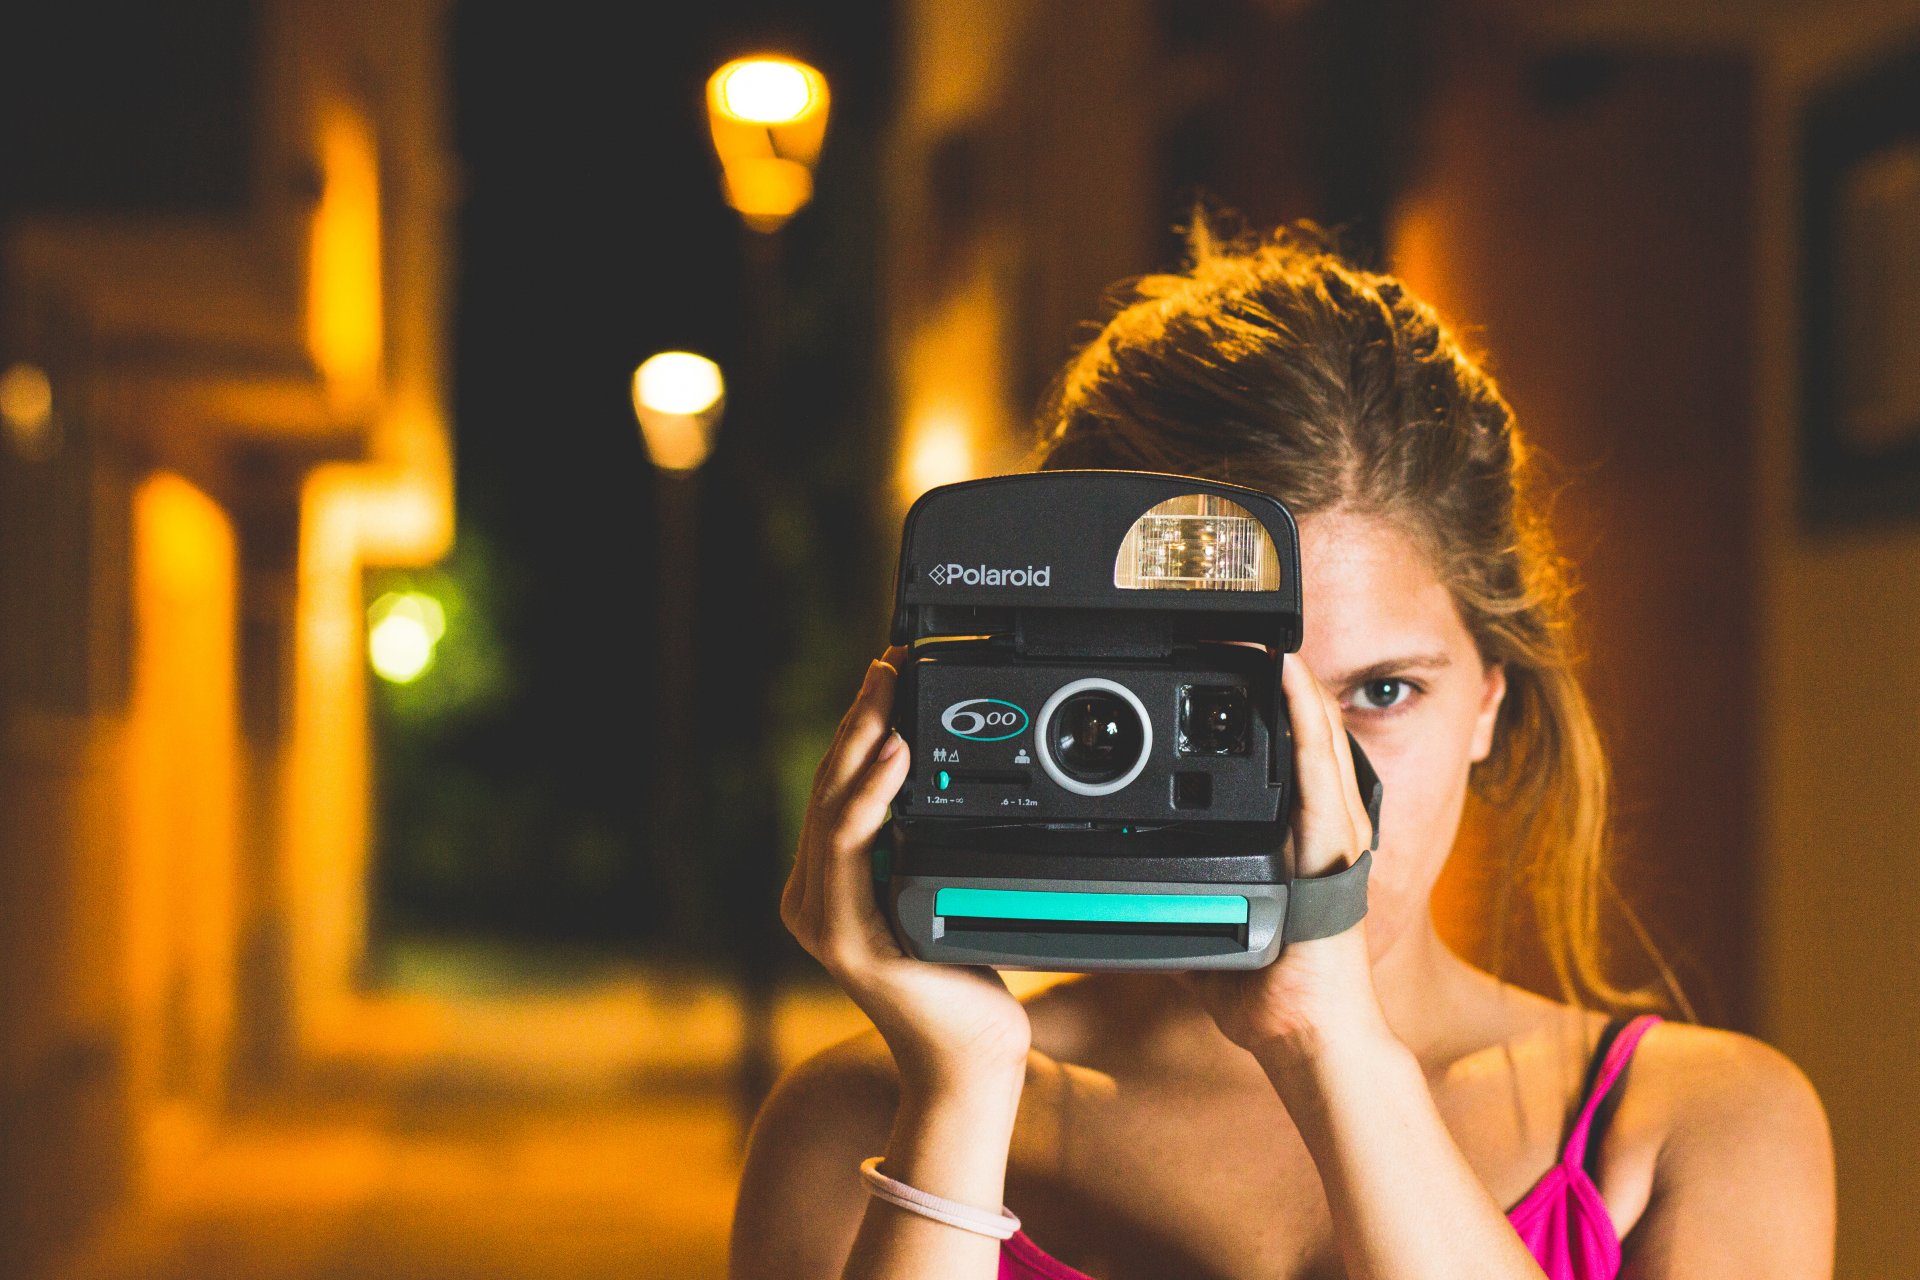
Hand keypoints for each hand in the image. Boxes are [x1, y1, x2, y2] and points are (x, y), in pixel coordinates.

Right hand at [781, 646, 1032, 1092]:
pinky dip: (871, 798)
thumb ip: (921, 839)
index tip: (890, 670)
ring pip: (834, 806)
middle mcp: (811, 894)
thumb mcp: (940, 889)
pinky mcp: (843, 937)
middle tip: (889, 661)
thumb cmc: (959, 980)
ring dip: (863, 740)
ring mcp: (821, 917)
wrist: (967, 1059)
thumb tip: (932, 768)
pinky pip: (852, 850)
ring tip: (887, 689)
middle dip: (861, 715)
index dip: (860, 723)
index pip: (837, 784)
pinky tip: (893, 757)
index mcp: (826, 881)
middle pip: (829, 784)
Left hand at [1175, 653, 1389, 1059]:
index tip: (1238, 669)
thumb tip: (1120, 899)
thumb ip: (1173, 902)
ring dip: (1293, 689)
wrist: (1307, 1037)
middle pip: (1308, 738)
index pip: (1290, 759)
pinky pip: (1318, 777)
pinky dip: (1304, 724)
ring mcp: (1335, 840)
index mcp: (1301, 843)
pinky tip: (1288, 684)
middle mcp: (1326, 833)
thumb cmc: (1268, 993)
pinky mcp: (1332, 854)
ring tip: (1266, 641)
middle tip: (1246, 636)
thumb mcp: (1205, 930)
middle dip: (1281, 684)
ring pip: (1317, 744)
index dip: (1271, 710)